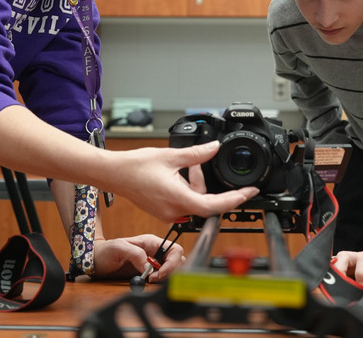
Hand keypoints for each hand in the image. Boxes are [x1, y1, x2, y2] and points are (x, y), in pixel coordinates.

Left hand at [91, 234, 184, 281]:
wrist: (96, 261)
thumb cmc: (106, 250)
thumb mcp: (119, 248)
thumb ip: (135, 254)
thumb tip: (149, 266)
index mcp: (152, 242)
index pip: (174, 250)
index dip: (171, 262)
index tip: (158, 273)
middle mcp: (155, 252)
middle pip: (177, 261)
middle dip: (170, 271)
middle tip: (154, 279)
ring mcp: (153, 263)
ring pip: (172, 270)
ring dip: (166, 277)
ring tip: (150, 280)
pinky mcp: (149, 273)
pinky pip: (162, 278)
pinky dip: (160, 282)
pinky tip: (148, 282)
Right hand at [112, 142, 258, 220]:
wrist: (113, 174)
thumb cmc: (135, 167)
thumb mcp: (171, 156)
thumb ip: (197, 155)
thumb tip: (215, 147)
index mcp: (178, 199)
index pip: (214, 206)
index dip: (235, 201)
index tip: (249, 194)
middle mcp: (174, 211)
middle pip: (205, 203)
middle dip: (207, 184)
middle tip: (199, 165)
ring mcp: (167, 214)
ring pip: (194, 202)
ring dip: (195, 185)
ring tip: (185, 166)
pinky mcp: (163, 211)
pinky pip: (184, 203)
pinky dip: (187, 189)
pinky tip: (179, 175)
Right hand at [332, 248, 362, 288]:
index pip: (362, 262)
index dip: (360, 274)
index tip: (362, 288)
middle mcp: (357, 257)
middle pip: (343, 256)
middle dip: (338, 268)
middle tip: (337, 284)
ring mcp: (349, 260)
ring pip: (335, 259)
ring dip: (330, 270)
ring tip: (328, 285)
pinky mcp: (345, 266)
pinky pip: (333, 266)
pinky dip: (328, 272)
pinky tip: (326, 284)